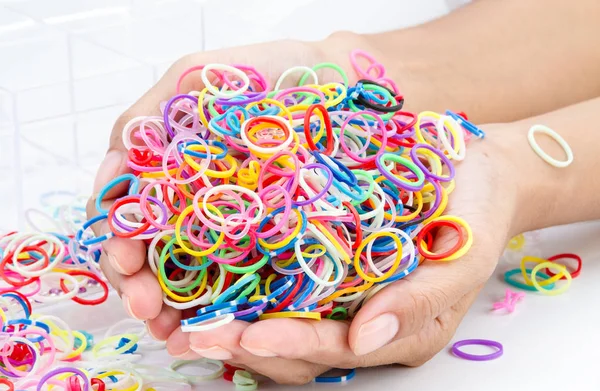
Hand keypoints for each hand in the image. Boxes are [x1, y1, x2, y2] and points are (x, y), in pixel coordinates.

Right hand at [85, 32, 384, 355]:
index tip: (126, 260)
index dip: (117, 240)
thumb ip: (147, 114)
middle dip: (139, 284)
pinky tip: (209, 325)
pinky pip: (237, 275)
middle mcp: (189, 203)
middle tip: (148, 307)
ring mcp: (227, 224)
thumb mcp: (193, 76)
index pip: (124, 213)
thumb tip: (115, 163)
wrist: (334, 79)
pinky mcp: (268, 238)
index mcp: (164, 173)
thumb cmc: (263, 72)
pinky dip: (218, 303)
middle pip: (149, 253)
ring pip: (186, 274)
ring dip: (171, 307)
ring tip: (172, 331)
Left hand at [181, 125, 522, 383]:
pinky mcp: (319, 253)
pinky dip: (237, 275)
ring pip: (273, 314)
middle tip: (194, 331)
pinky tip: (202, 266)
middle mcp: (355, 316)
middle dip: (242, 341)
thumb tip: (363, 340)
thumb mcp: (464, 257)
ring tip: (180, 313)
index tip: (248, 335)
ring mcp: (334, 286)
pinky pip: (274, 272)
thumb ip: (421, 301)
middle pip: (291, 344)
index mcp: (390, 329)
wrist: (477, 172)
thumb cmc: (475, 216)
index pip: (331, 350)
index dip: (289, 345)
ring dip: (228, 317)